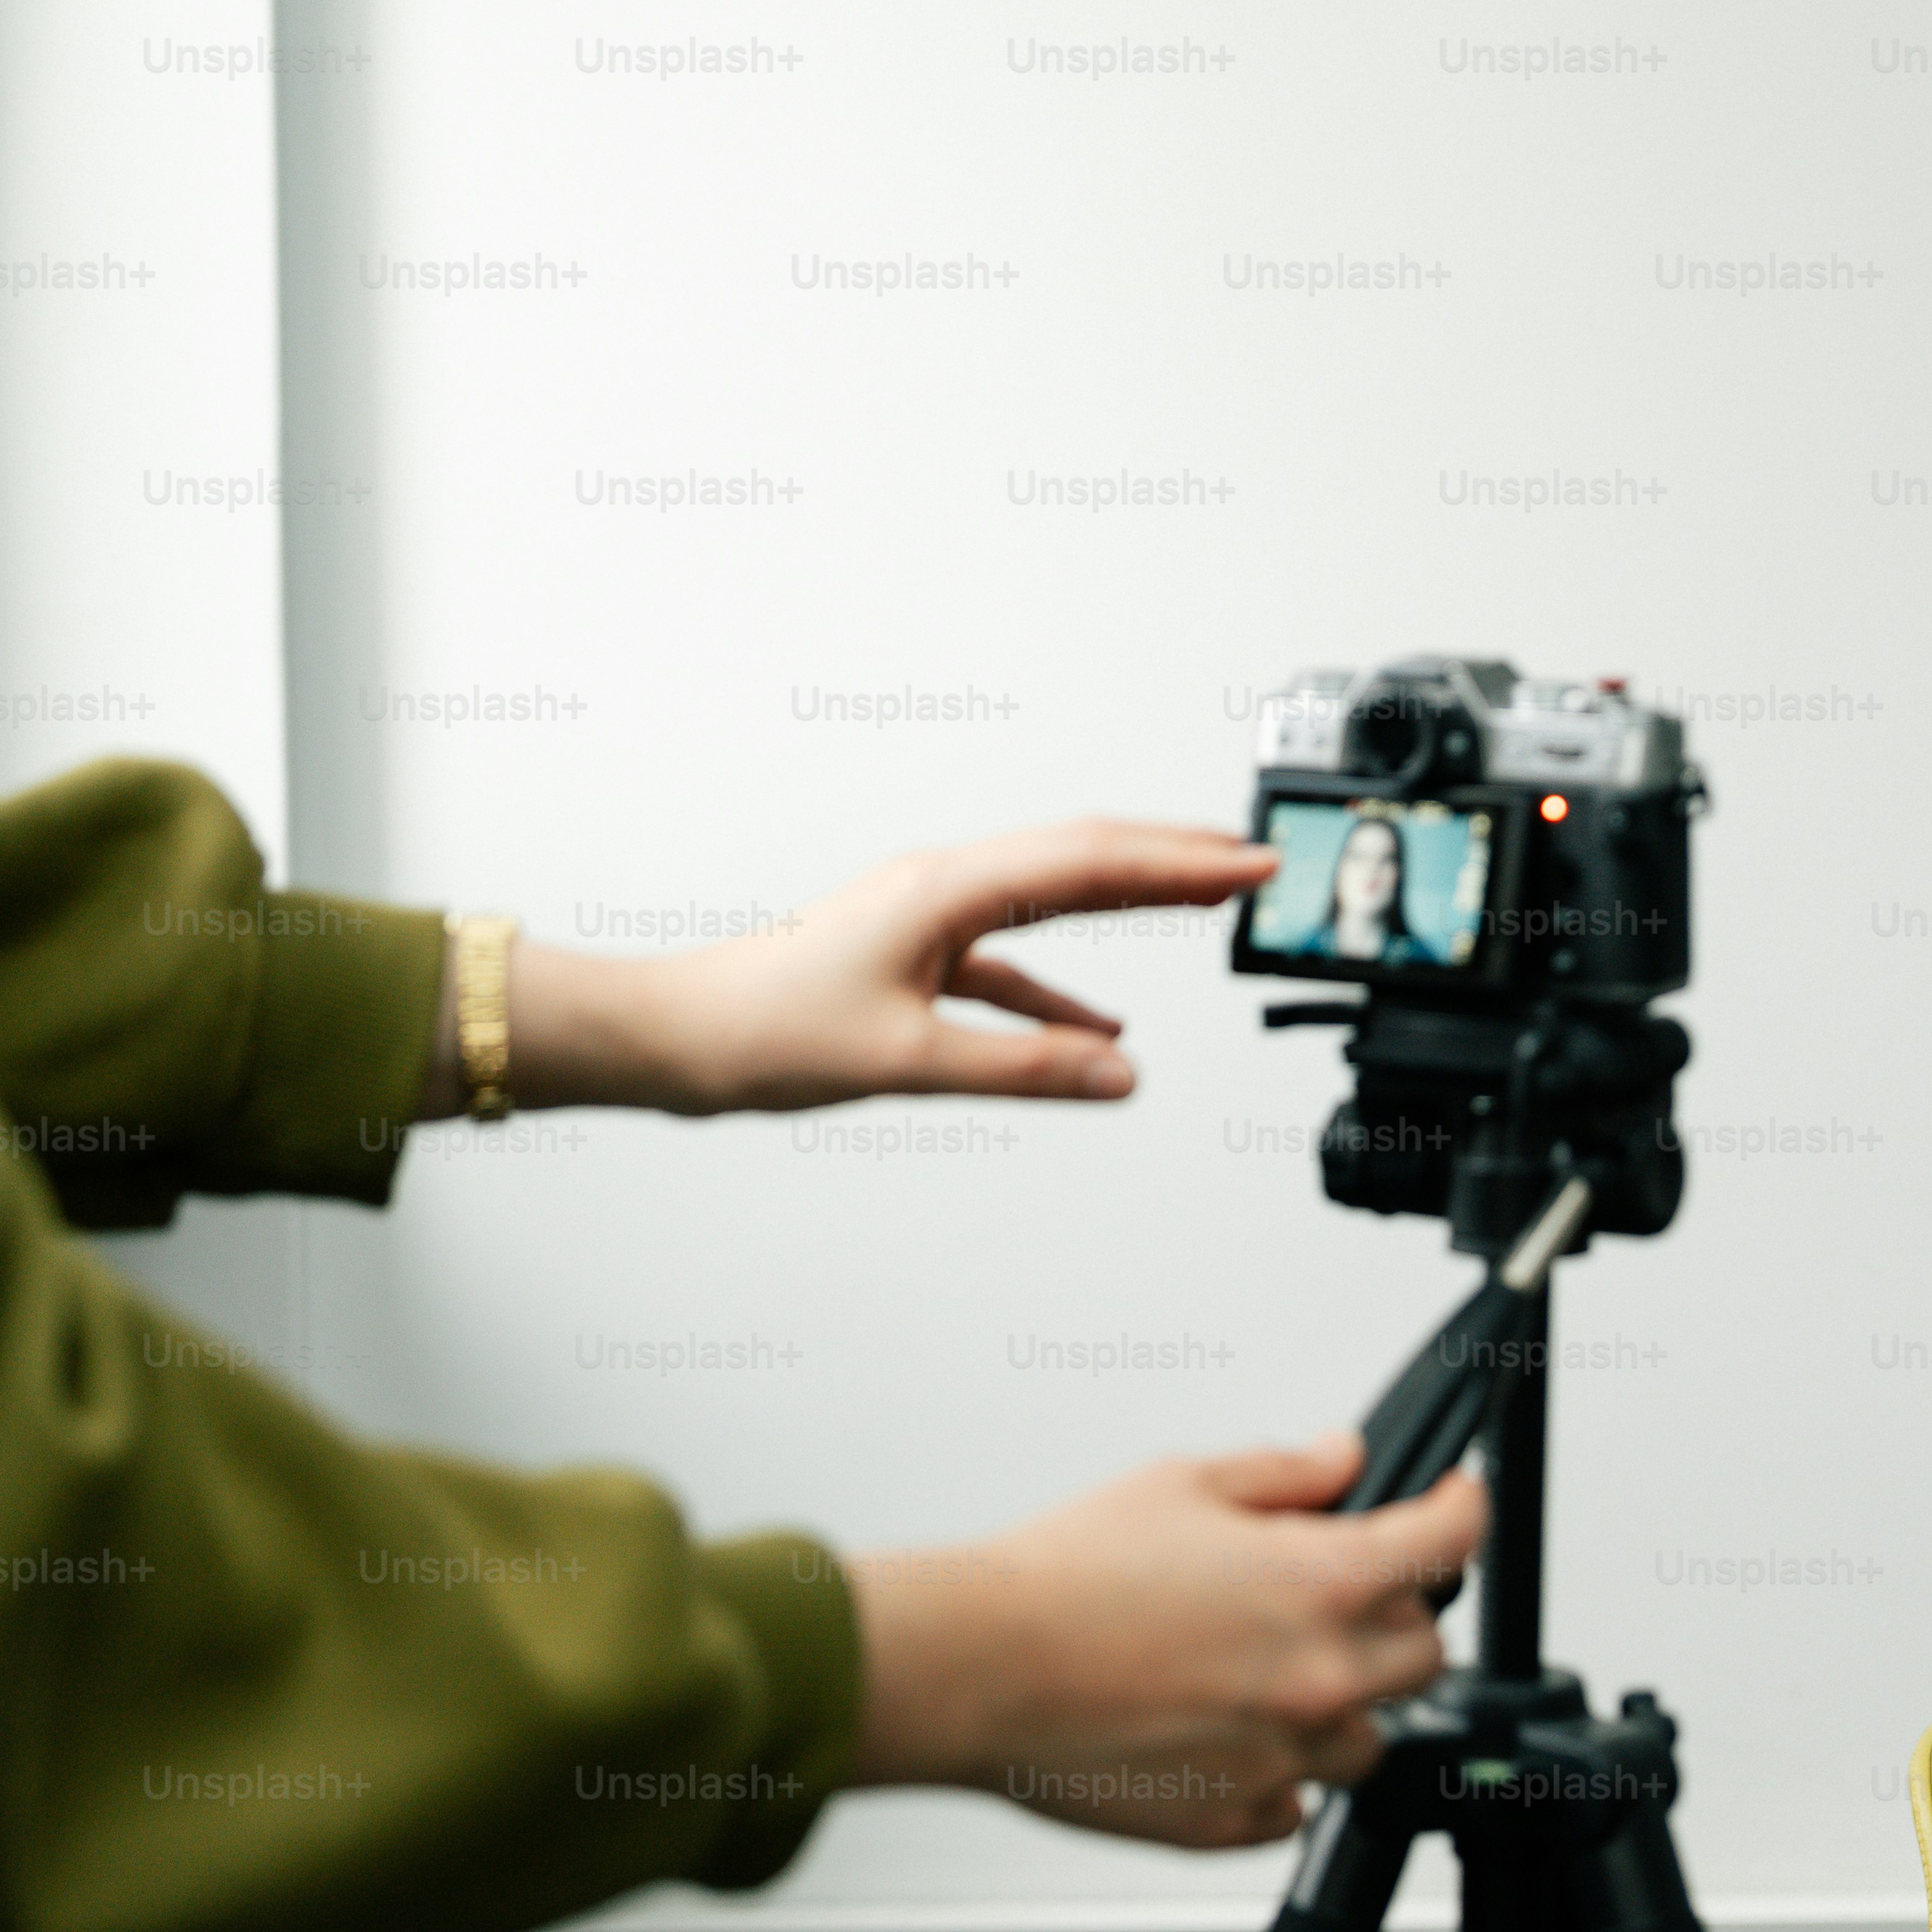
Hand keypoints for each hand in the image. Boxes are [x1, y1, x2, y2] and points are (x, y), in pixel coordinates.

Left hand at [444, 821, 1282, 1115]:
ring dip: (1130, 900)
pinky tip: (1105, 1027)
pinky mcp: (917, 958)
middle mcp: (943, 886)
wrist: (675, 1036)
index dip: (1182, 863)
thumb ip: (1024, 1070)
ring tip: (1203, 903)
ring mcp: (931, 918)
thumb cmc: (764, 1033)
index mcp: (946, 890)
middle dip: (1174, 857)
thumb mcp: (906, 1060)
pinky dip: (1066, 987)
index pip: (1091, 863)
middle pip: (1083, 857)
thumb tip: (1122, 1075)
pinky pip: (1014, 961)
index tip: (1253, 862)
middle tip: (1256, 859)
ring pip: (1054, 897)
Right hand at [842, 1432, 1487, 1848]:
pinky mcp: (1231, 1818)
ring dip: (1337, 1704)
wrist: (977, 1669)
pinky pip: (1292, 1806)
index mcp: (1323, 1584)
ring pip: (1365, 1739)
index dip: (1461, 1509)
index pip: (1449, 1541)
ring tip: (1262, 1672)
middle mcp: (1320, 1677)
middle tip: (1334, 1595)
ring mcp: (1282, 1756)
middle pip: (1425, 1653)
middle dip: (1394, 1616)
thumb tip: (1341, 1463)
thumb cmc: (1061, 1579)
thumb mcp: (1183, 1485)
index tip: (1453, 1503)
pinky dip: (1275, 1774)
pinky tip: (1223, 1733)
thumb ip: (1285, 1474)